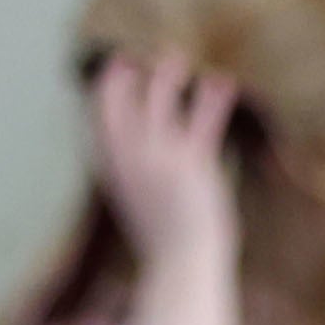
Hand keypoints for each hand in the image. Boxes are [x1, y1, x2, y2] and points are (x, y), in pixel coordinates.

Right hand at [86, 50, 244, 324]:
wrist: (181, 269)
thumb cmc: (165, 245)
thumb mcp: (138, 204)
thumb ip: (135, 174)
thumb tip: (139, 161)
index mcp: (113, 171)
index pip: (100, 119)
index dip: (107, 89)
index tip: (117, 67)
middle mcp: (130, 159)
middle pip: (120, 101)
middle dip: (127, 74)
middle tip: (138, 56)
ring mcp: (159, 158)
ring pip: (160, 98)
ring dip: (169, 73)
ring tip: (177, 58)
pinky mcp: (192, 163)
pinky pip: (204, 120)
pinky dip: (214, 99)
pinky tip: (224, 82)